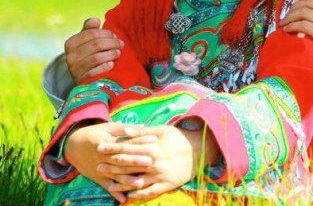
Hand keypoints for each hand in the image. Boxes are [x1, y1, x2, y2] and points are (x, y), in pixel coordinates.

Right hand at [63, 122, 156, 202]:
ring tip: (140, 183)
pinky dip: (114, 193)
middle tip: (150, 162)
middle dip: (135, 161)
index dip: (140, 141)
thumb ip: (124, 128)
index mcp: (106, 141)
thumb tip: (143, 126)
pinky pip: (106, 186)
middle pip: (121, 160)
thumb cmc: (94, 133)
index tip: (154, 141)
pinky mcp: (96, 177)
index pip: (125, 142)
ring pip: (115, 175)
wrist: (71, 145)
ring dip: (127, 180)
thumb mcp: (107, 127)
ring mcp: (99, 168)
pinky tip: (123, 199)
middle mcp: (103, 156)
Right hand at [65, 17, 122, 82]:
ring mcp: (75, 69)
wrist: (83, 78)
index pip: (92, 33)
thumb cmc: (87, 55)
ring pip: (97, 57)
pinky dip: (106, 67)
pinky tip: (112, 64)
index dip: (107, 33)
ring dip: (112, 54)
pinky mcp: (82, 80)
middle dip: (113, 43)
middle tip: (121, 44)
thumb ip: (90, 29)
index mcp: (70, 43)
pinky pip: (96, 72)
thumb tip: (96, 20)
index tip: (115, 36)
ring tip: (118, 53)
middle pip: (97, 45)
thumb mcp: (86, 41)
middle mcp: (70, 56)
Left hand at [97, 124, 218, 200]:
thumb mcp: (162, 130)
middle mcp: (154, 163)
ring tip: (108, 183)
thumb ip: (142, 131)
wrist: (200, 150)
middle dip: (112, 165)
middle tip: (97, 165)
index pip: (127, 148)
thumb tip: (125, 130)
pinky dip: (138, 195)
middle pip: (128, 165)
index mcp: (152, 148)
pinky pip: (150, 192)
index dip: (112, 148)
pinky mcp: (167, 184)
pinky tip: (128, 196)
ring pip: (136, 180)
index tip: (99, 147)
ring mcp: (160, 175)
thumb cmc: (179, 137)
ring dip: (121, 182)